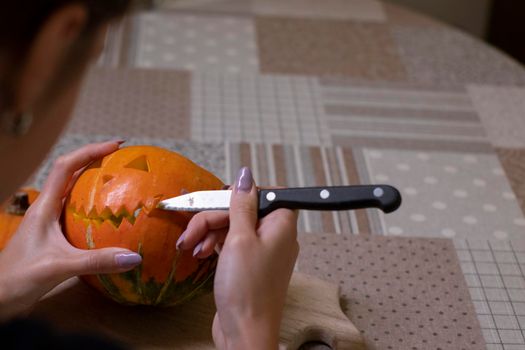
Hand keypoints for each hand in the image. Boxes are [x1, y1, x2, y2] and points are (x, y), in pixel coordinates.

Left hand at [0, 141, 141, 320]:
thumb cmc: (17, 279)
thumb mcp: (59, 268)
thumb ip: (96, 262)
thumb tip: (134, 257)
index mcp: (44, 207)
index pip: (65, 167)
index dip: (89, 151)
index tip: (115, 146)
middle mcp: (46, 209)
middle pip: (71, 174)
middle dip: (95, 160)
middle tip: (122, 158)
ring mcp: (49, 222)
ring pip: (74, 193)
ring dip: (94, 182)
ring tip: (120, 180)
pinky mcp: (54, 236)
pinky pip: (77, 214)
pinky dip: (94, 208)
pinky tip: (110, 219)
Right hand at [181, 168, 298, 349]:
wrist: (244, 332)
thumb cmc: (247, 288)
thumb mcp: (240, 238)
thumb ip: (242, 204)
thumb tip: (246, 176)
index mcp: (281, 224)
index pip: (264, 193)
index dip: (239, 196)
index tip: (218, 203)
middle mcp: (275, 235)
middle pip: (242, 210)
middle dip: (213, 218)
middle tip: (192, 233)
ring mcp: (262, 251)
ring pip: (233, 227)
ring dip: (209, 233)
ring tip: (191, 248)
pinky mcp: (248, 265)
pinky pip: (231, 244)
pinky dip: (214, 245)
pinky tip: (199, 253)